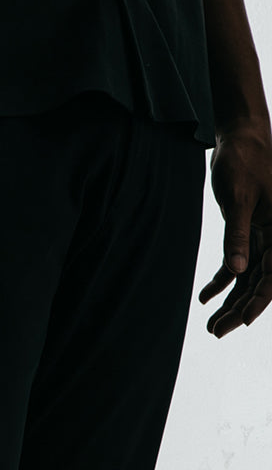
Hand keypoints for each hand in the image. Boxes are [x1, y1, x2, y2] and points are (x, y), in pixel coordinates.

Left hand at [198, 119, 271, 336]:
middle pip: (260, 281)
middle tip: (216, 331)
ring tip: (211, 324)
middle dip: (239, 308)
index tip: (242, 322)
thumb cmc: (244, 162)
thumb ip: (238, 235)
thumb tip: (237, 271)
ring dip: (231, 301)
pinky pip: (238, 262)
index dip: (259, 301)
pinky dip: (222, 280)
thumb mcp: (238, 200)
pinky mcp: (249, 231)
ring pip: (249, 276)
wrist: (240, 137)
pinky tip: (205, 297)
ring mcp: (264, 235)